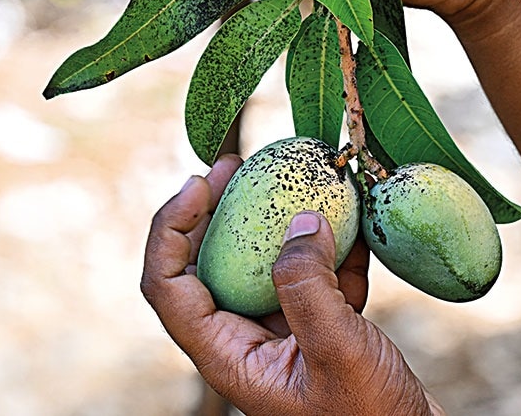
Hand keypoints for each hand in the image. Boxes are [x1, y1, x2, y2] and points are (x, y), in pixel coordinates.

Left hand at [141, 156, 442, 415]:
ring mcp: (282, 334)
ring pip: (261, 264)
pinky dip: (329, 245)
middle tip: (237, 164)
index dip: (171, 229)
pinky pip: (312, 275)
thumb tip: (299, 221)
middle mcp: (244, 342)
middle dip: (218, 210)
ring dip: (276, 220)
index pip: (168, 286)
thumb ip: (309, 287)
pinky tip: (352, 216)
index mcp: (227, 355)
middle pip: (207, 264)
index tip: (200, 183)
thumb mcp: (337, 351)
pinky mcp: (320, 328)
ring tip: (296, 176)